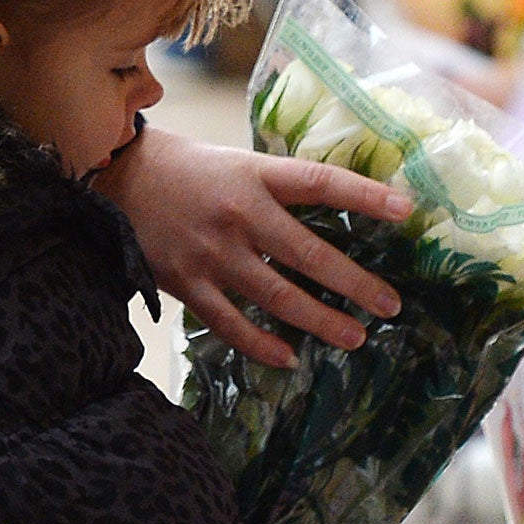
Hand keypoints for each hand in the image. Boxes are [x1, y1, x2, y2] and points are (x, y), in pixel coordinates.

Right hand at [92, 125, 414, 368]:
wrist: (117, 177)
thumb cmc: (193, 172)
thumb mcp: (241, 164)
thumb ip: (284, 189)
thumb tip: (348, 208)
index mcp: (255, 177)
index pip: (319, 183)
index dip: (364, 196)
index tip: (407, 210)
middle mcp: (237, 215)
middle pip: (307, 253)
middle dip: (354, 283)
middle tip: (391, 305)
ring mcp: (210, 253)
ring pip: (276, 297)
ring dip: (320, 321)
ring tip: (356, 337)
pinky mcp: (185, 282)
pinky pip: (230, 323)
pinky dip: (261, 345)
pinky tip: (290, 358)